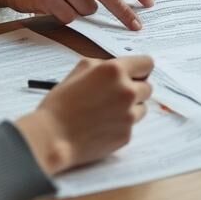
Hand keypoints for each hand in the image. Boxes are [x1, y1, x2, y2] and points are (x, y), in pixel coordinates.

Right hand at [13, 55, 153, 174]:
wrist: (52, 136)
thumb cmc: (61, 103)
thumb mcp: (79, 71)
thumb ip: (104, 65)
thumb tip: (121, 68)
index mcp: (115, 71)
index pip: (147, 64)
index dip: (140, 69)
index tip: (134, 75)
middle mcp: (127, 91)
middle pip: (148, 87)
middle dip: (135, 89)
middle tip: (115, 95)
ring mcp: (129, 115)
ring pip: (142, 107)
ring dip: (131, 108)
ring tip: (106, 111)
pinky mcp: (127, 134)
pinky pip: (132, 125)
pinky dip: (121, 124)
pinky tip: (102, 125)